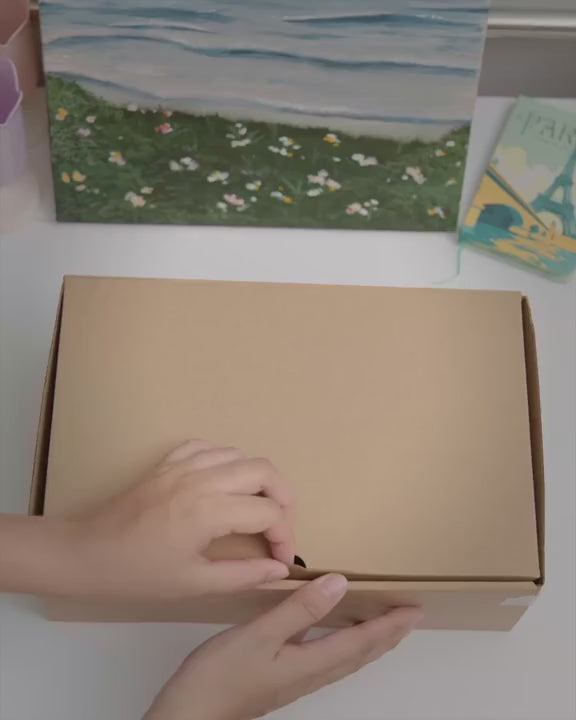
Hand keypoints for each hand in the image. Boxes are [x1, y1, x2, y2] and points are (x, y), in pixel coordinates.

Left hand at [18, 440, 293, 599]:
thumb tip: (280, 571)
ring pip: (240, 454)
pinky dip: (226, 461)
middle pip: (264, 470)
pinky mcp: (169, 460)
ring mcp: (184, 464)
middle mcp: (203, 479)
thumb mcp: (194, 584)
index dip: (285, 536)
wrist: (90, 553)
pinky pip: (209, 447)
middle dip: (283, 498)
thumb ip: (243, 575)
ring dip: (257, 479)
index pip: (269, 512)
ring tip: (255, 507)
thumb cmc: (141, 574)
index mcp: (210, 511)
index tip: (282, 560)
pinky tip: (223, 484)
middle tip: (279, 525)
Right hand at [145, 574, 421, 719]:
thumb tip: (341, 583)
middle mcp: (310, 673)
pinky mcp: (280, 678)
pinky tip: (330, 633)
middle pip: (359, 654)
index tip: (414, 609)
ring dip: (368, 640)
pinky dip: (343, 642)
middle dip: (387, 635)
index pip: (362, 642)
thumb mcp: (261, 636)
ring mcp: (295, 679)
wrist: (189, 717)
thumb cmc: (221, 676)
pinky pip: (325, 657)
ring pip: (344, 657)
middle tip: (408, 617)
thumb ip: (301, 610)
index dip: (390, 625)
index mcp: (311, 663)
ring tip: (382, 623)